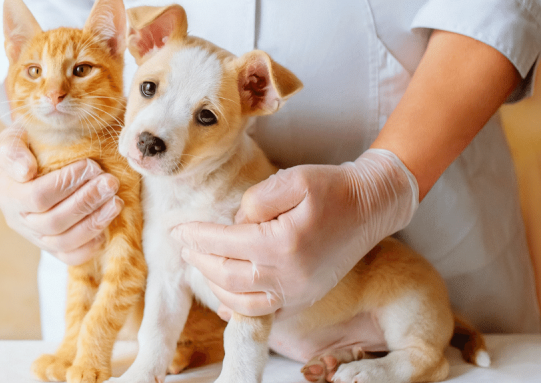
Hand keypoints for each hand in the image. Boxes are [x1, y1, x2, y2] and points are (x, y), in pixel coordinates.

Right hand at [0, 123, 123, 265]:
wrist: (33, 162)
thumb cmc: (27, 146)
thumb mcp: (14, 138)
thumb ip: (13, 151)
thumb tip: (26, 171)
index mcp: (7, 194)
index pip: (38, 197)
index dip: (66, 183)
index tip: (91, 166)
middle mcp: (19, 221)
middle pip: (54, 222)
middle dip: (86, 202)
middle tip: (110, 183)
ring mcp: (36, 237)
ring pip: (64, 242)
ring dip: (94, 222)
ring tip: (115, 202)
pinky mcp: (52, 248)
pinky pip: (71, 257)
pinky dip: (90, 245)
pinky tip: (107, 226)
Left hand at [172, 149, 418, 317]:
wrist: (371, 206)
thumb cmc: (333, 189)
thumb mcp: (292, 179)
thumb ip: (255, 199)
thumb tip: (234, 224)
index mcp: (283, 244)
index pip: (224, 243)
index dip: (197, 236)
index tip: (178, 229)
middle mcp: (289, 276)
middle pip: (226, 275)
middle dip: (199, 260)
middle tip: (184, 246)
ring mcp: (298, 292)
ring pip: (240, 300)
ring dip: (214, 284)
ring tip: (201, 263)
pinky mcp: (304, 298)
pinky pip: (264, 314)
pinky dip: (238, 309)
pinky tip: (223, 300)